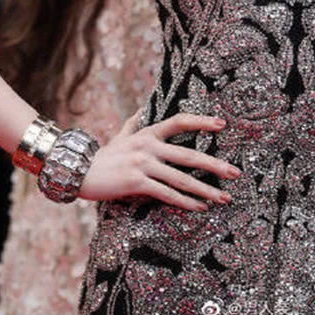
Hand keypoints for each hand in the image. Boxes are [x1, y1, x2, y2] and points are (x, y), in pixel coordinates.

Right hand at [80, 113, 239, 209]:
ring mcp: (143, 164)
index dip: (202, 121)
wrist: (78, 171)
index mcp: (148, 133)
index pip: (180, 121)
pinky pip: (167, 194)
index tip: (222, 124)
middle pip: (189, 155)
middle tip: (235, 174)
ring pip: (181, 179)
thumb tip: (141, 107)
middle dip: (215, 166)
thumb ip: (133, 122)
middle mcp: (149, 146)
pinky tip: (200, 208)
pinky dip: (185, 202)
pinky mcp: (136, 183)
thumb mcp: (121, 135)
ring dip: (205, 190)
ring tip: (223, 198)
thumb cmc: (103, 156)